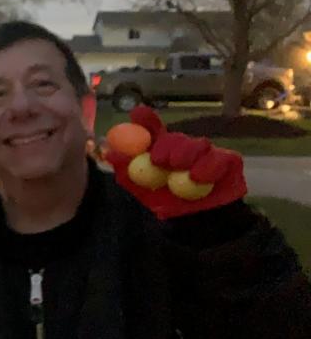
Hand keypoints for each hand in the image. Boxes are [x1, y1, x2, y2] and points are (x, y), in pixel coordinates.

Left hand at [104, 106, 245, 218]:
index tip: (137, 114)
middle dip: (166, 145)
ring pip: (198, 145)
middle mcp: (185, 146)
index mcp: (163, 149)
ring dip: (186, 155)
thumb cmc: (169, 204)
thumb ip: (126, 171)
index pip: (154, 129)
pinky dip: (207, 168)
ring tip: (180, 168)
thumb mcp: (143, 190)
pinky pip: (220, 159)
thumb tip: (108, 153)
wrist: (200, 224)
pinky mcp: (229, 161)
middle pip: (175, 137)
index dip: (146, 120)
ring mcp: (208, 152)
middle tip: (158, 159)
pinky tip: (198, 177)